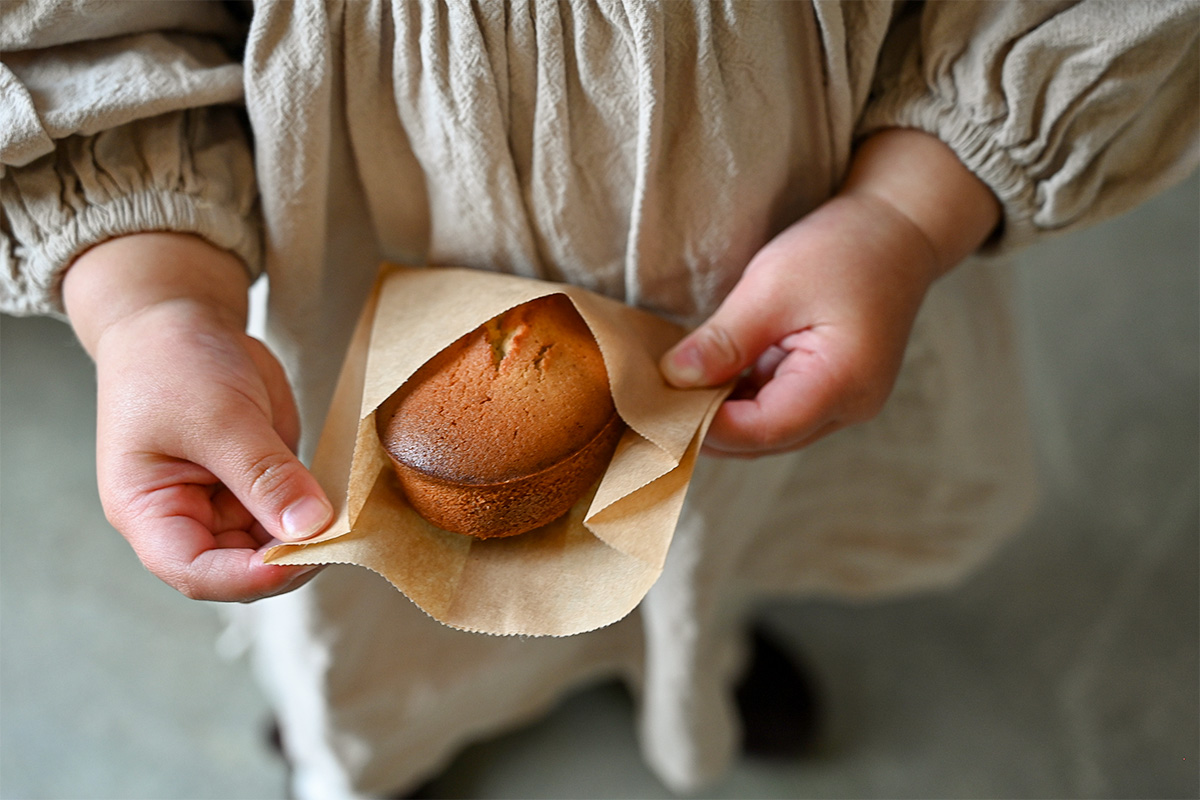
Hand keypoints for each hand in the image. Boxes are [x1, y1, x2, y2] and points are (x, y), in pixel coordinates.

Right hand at [64, 234, 331, 600]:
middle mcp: (185, 518)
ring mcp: (223, 505)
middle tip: (341, 537)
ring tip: (350, 522)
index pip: (194, 571)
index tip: (300, 558)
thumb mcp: (220, 416)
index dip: (248, 577)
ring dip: (310, 543)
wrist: (179, 322)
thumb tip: (310, 526)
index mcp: (147, 510)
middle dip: (289, 561)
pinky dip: (318, 516)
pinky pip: (290, 517)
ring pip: (271, 550)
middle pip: (239, 570)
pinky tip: (345, 504)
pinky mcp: (256, 488)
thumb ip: (264, 475)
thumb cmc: (173, 364)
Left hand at [660, 129, 1000, 456]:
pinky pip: (778, 411)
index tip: (659, 407)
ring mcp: (843, 402)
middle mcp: (849, 406)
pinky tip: (706, 383)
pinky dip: (740, 402)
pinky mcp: (832, 391)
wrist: (898, 229)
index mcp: (843, 382)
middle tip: (654, 405)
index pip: (764, 428)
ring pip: (769, 431)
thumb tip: (675, 379)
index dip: (708, 425)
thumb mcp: (772, 286)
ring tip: (672, 393)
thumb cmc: (842, 249)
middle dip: (709, 428)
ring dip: (722, 417)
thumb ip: (725, 340)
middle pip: (765, 440)